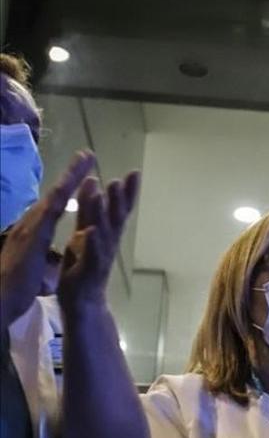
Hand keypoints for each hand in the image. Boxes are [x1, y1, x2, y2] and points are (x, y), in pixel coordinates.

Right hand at [0, 151, 94, 327]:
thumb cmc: (11, 284)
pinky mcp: (30, 239)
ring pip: (52, 197)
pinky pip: (48, 217)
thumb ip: (31, 247)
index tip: (82, 170)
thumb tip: (33, 243)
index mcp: (32, 229)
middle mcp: (29, 223)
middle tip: (87, 153)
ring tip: (85, 159)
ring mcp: (29, 228)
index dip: (67, 186)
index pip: (53, 203)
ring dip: (69, 177)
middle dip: (71, 173)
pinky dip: (59, 201)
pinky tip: (70, 189)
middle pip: (54, 193)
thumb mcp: (26, 260)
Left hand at [57, 170, 140, 308]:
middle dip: (120, 199)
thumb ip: (88, 214)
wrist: (83, 306)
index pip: (117, 211)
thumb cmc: (83, 270)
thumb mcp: (82, 237)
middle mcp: (106, 246)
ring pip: (104, 233)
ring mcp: (98, 259)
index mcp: (104, 236)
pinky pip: (90, 256)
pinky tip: (92, 231)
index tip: (134, 173)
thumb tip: (93, 184)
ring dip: (106, 213)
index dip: (126, 193)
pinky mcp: (86, 273)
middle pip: (115, 220)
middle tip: (125, 178)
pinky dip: (92, 243)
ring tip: (107, 194)